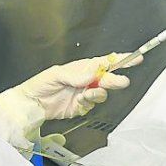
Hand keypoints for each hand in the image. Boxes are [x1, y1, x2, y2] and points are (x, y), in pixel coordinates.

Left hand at [4, 52, 143, 121]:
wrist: (31, 103)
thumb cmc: (40, 84)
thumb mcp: (56, 74)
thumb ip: (75, 75)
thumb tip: (91, 73)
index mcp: (82, 67)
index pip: (105, 62)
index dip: (121, 60)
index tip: (134, 58)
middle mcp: (86, 80)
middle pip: (107, 78)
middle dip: (115, 79)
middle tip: (120, 81)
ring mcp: (84, 93)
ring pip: (101, 93)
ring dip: (98, 93)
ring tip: (89, 93)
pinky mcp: (81, 107)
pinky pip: (91, 105)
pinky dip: (89, 102)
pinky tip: (82, 100)